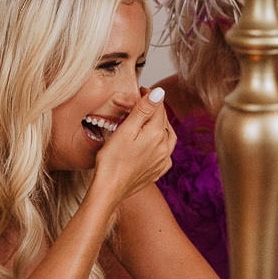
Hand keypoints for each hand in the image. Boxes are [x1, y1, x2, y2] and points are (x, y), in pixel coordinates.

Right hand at [90, 89, 176, 205]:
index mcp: (156, 134)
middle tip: (142, 101)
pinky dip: (162, 144)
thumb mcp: (126, 130)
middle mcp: (164, 147)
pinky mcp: (157, 171)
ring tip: (151, 120)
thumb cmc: (112, 160)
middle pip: (162, 121)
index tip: (142, 89)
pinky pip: (166, 153)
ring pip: (167, 136)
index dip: (150, 96)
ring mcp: (162, 161)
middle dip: (154, 109)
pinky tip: (155, 143)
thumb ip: (143, 110)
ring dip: (161, 125)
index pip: (158, 107)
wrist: (110, 189)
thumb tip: (159, 93)